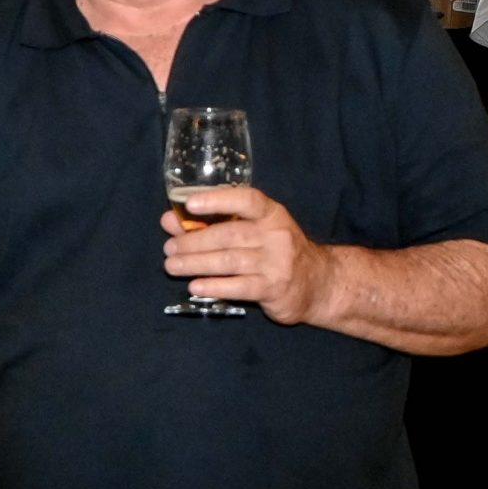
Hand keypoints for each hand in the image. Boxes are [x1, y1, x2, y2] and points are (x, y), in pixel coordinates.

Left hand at [160, 186, 333, 324]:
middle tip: (170, 248)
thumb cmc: (276, 252)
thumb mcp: (253, 231)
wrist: (318, 283)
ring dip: (196, 263)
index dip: (217, 200)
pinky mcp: (273, 288)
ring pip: (229, 261)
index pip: (246, 200)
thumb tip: (169, 221)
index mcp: (271, 214)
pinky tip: (195, 286)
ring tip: (172, 265)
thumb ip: (212, 223)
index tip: (190, 204)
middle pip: (228, 234)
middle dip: (193, 241)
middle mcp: (276, 235)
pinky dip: (213, 286)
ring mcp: (276, 263)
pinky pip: (238, 287)